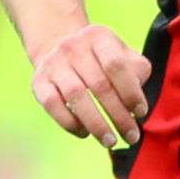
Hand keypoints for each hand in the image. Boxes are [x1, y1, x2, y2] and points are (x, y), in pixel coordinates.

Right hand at [29, 24, 151, 149]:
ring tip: (110, 141)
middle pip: (99, 85)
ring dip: (96, 124)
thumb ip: (137, 73)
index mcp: (98, 36)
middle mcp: (73, 46)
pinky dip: (70, 123)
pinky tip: (85, 133)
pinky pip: (52, 105)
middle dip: (119, 115)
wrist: (59, 47)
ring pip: (75, 96)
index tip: (141, 113)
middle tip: (131, 136)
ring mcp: (53, 63)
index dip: (131, 92)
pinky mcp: (39, 81)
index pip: (116, 65)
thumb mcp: (122, 54)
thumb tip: (137, 105)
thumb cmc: (101, 60)